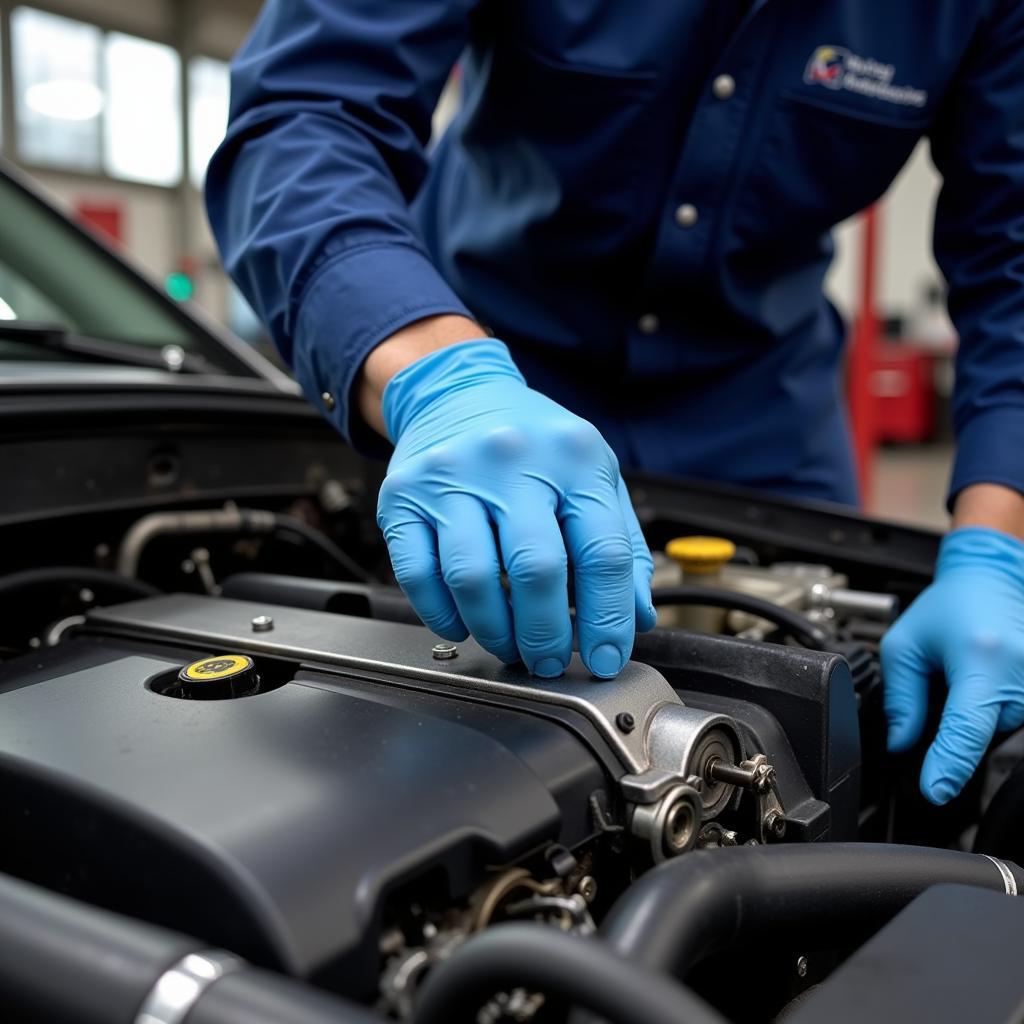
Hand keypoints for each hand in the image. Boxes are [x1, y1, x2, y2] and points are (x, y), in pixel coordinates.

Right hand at [376, 339, 655, 676]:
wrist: (456, 392)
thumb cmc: (533, 442)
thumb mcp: (593, 475)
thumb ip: (623, 544)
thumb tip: (636, 616)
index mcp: (574, 456)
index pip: (603, 552)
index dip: (608, 619)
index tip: (606, 657)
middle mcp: (512, 459)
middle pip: (536, 570)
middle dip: (547, 636)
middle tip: (550, 661)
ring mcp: (451, 476)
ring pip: (472, 578)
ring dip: (495, 632)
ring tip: (509, 645)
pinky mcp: (403, 497)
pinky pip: (418, 574)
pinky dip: (443, 615)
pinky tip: (464, 623)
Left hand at [882, 526, 1023, 803]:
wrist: (991, 579)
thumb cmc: (949, 607)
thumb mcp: (905, 646)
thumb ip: (901, 700)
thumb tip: (901, 745)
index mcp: (984, 660)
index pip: (966, 730)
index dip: (948, 766)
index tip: (935, 791)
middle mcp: (1022, 673)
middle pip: (985, 733)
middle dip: (958, 726)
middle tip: (945, 685)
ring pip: (1003, 729)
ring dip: (979, 716)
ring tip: (967, 676)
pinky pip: (1015, 718)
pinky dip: (994, 711)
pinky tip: (983, 685)